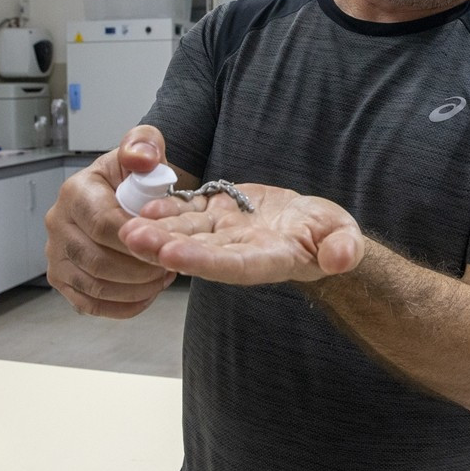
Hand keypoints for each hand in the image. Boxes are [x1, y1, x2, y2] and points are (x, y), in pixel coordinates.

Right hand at [44, 125, 185, 318]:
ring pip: (95, 286)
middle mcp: (58, 224)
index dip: (138, 240)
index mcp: (76, 192)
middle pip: (98, 261)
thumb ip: (144, 144)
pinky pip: (90, 304)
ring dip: (136, 288)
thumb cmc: (135, 174)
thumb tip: (142, 158)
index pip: (104, 224)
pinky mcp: (62, 280)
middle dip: (141, 269)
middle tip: (171, 264)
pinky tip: (148, 293)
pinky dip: (123, 305)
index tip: (167, 244)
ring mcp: (56, 255)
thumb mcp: (144, 147)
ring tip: (163, 276)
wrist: (127, 194)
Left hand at [120, 184, 364, 283]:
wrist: (315, 228)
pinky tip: (144, 206)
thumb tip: (341, 258)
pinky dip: (169, 209)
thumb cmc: (333, 236)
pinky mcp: (221, 214)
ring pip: (188, 231)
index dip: (203, 261)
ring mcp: (227, 234)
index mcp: (270, 259)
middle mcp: (240, 251)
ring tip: (125, 226)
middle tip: (130, 240)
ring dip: (157, 230)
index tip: (173, 257)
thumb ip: (344, 249)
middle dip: (164, 247)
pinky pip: (191, 212)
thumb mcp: (345, 239)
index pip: (233, 265)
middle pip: (199, 251)